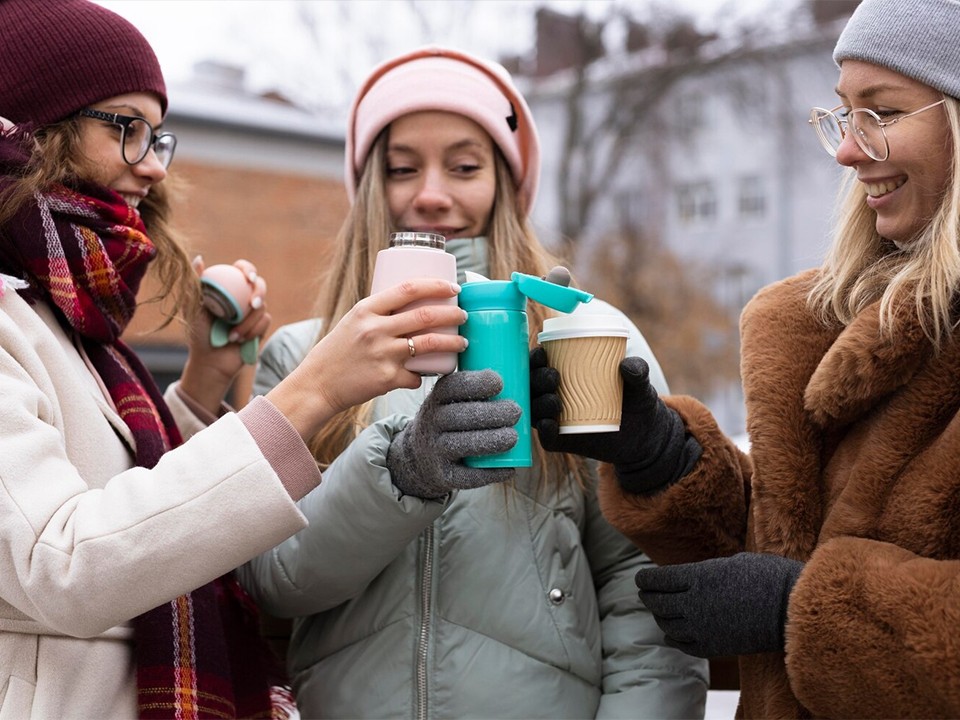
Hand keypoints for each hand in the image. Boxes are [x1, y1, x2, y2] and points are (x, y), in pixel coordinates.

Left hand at [180, 256, 269, 413]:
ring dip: (247, 322)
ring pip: (262, 307)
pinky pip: (265, 322)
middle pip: (260, 285)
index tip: (247, 277)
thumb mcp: (192, 308)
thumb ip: (195, 284)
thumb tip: (199, 258)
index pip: (243, 270)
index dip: (248, 269)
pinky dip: (252, 331)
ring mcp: (253, 313)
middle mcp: (243, 298)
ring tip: (232, 335)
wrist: (210, 362)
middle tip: (252, 304)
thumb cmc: (198, 334)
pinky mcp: (261, 327)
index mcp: (228, 288)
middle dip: (259, 293)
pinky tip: (239, 340)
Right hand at [266, 278, 466, 440]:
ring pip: (429, 344)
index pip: (408, 289)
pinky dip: (424, 375)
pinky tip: (428, 374)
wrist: (317, 385)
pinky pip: (416, 376)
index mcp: (366, 310)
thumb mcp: (353, 323)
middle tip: (463, 315)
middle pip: (425, 315)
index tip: (453, 288)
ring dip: (452, 342)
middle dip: (452, 313)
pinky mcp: (387, 378)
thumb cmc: (337, 352)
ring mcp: (382, 354)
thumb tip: (414, 308)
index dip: (436, 285)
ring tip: (462, 341)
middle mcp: (375, 329)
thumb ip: (379, 315)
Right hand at [387, 370, 519, 498]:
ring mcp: (435, 450)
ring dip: (490, 441)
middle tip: (516, 411)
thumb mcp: (452, 400)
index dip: (476, 383)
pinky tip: (508, 468)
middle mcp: (432, 422)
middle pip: (460, 416)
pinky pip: (466, 476)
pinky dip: (489, 473)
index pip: (453, 387)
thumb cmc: (451, 420)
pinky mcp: (443, 475)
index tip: (499, 383)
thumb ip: (477, 387)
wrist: (419, 456)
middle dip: (491, 413)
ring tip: (513, 437)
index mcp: (438, 398)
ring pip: (461, 445)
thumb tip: (523, 370)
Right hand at [530, 351, 701, 493]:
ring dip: (538, 404)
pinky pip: (547, 438)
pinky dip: (544, 432)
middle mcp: (555, 395)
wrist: (645, 436)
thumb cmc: (635, 400)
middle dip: (536, 379)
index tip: (543, 352)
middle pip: (533, 386)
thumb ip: (638, 371)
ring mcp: (557, 419)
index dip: (535, 358)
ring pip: (535, 411)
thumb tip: (627, 365)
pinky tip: (550, 425)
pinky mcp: (563, 441)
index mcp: (565, 374)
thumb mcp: (639, 384)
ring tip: (555, 402)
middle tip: (554, 376)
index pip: (540, 364)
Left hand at [636, 552, 803, 657]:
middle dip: (649, 598)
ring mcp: (702, 627)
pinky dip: (672, 639)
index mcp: (697, 577)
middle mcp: (694, 603)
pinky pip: (682, 645)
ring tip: (659, 612)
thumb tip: (692, 576)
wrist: (791, 610)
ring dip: (660, 618)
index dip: (645, 580)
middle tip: (646, 594)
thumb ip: (706, 571)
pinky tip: (670, 635)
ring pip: (666, 625)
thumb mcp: (733, 562)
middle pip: (657, 603)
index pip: (656, 580)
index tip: (641, 579)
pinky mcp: (713, 647)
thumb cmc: (767, 577)